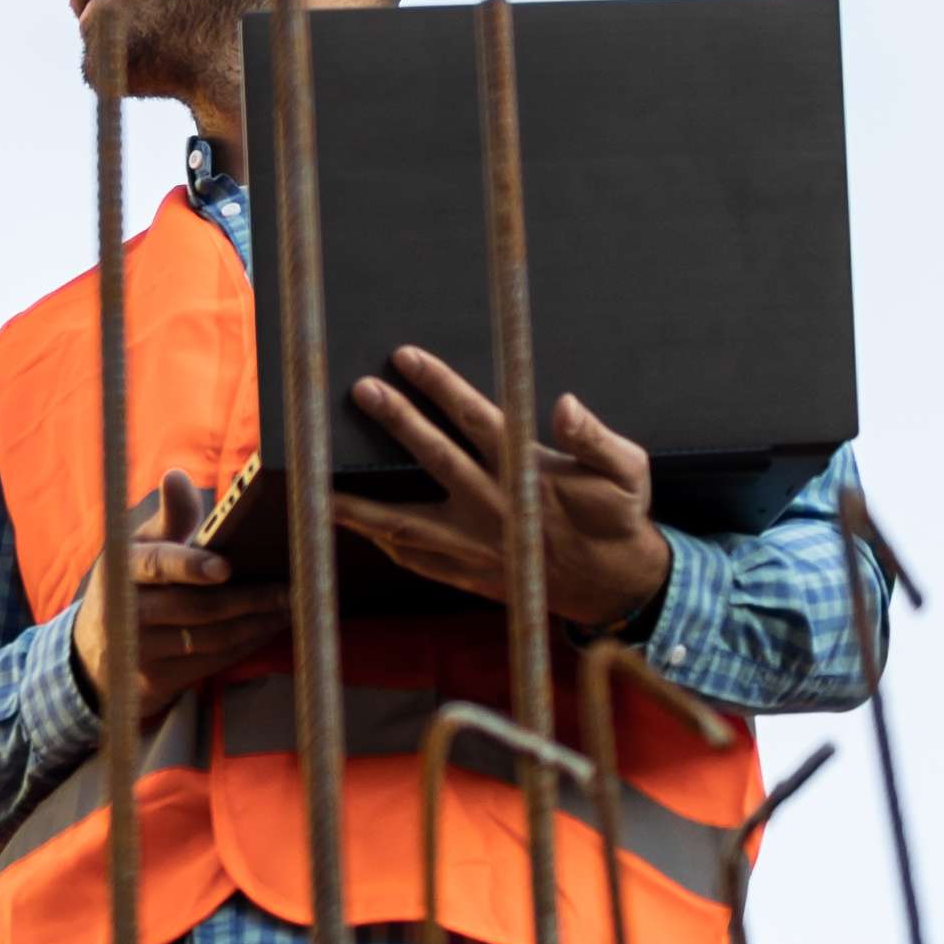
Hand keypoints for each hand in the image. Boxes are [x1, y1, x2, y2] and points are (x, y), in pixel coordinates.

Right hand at [66, 466, 290, 728]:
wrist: (97, 652)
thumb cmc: (134, 583)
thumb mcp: (141, 547)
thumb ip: (170, 517)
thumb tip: (177, 476)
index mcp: (123, 569)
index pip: (157, 564)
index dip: (191, 566)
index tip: (226, 567)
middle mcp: (126, 613)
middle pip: (196, 607)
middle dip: (249, 598)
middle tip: (290, 587)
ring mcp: (141, 651)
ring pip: (211, 638)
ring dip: (256, 623)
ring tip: (289, 606)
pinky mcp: (158, 680)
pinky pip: (213, 662)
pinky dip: (246, 645)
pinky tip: (269, 628)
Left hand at [333, 347, 670, 638]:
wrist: (616, 588)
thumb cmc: (619, 517)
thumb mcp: (627, 470)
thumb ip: (594, 436)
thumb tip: (564, 404)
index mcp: (528, 473)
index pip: (475, 419)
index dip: (440, 386)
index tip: (405, 356)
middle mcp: (494, 507)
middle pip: (434, 457)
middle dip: (396, 420)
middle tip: (361, 390)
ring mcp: (475, 545)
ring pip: (406, 521)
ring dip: (360, 501)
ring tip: (316, 483)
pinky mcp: (467, 574)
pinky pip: (413, 559)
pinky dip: (380, 541)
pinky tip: (350, 524)